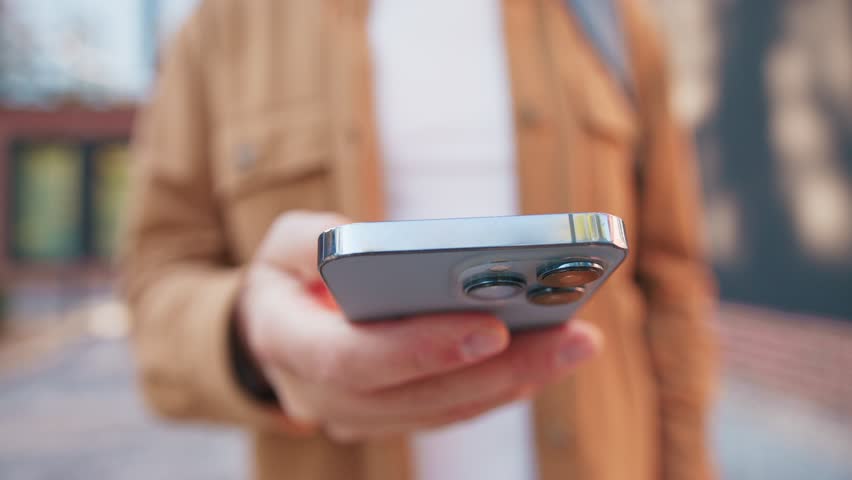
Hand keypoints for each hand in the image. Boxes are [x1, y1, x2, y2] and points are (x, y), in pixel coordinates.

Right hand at [238, 210, 603, 441]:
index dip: (421, 348)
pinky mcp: (396, 416)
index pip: (354, 360)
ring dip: (517, 379)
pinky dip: (505, 385)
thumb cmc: (284, 280)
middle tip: (571, 337)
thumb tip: (366, 244)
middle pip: (419, 395)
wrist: (272, 334)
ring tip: (578, 341)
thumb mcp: (278, 246)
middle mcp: (323, 396)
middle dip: (498, 369)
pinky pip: (455, 409)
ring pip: (446, 409)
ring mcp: (362, 416)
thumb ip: (309, 242)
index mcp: (288, 345)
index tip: (491, 326)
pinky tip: (552, 354)